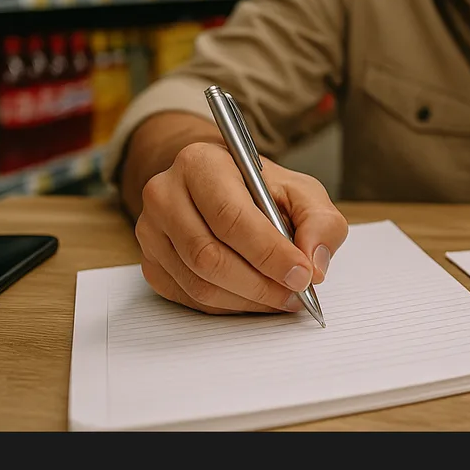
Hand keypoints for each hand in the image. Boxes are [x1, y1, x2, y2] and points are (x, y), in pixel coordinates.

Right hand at [135, 141, 348, 313]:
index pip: (230, 217)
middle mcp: (164, 195)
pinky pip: (190, 298)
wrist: (219, 187)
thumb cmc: (261, 189)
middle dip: (260, 283)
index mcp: (200, 163)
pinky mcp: (151, 264)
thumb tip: (314, 265)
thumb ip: (319, 222)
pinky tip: (256, 298)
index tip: (302, 275)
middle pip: (209, 255)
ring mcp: (151, 232)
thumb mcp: (301, 191)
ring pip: (199, 283)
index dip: (269, 252)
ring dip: (248, 299)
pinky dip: (230, 306)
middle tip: (296, 293)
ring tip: (282, 298)